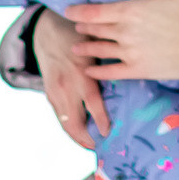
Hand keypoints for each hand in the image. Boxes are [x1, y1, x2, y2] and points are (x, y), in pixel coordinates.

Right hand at [31, 8, 111, 149]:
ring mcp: (55, 92)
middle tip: (99, 147)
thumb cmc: (78, 36)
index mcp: (81, 75)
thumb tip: (133, 73)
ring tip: (90, 145)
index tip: (107, 133)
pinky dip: (68, 127)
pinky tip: (78, 134)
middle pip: (74, 122)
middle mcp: (66, 87)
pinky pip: (58, 117)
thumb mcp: (95, 46)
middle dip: (86, 138)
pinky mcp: (48, 94)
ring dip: (76, 137)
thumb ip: (107, 64)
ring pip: (64, 123)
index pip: (92, 104)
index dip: (100, 121)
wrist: (46, 32)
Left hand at [64, 0, 178, 82]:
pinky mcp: (137, 70)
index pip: (95, 12)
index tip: (69, 11)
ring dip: (86, 48)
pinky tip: (90, 71)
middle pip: (95, 30)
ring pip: (99, 50)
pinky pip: (110, 72)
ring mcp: (129, 52)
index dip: (78, 12)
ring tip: (78, 48)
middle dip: (84, 28)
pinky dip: (97, 72)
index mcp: (131, 10)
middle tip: (77, 28)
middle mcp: (125, 32)